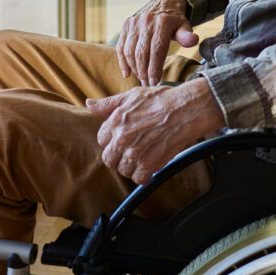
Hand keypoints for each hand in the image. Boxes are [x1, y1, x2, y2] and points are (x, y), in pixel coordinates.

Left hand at [88, 78, 224, 182]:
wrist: (187, 109)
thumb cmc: (162, 99)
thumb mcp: (132, 95)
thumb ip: (108, 104)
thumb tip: (89, 104)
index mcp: (115, 121)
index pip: (102, 140)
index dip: (112, 140)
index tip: (123, 139)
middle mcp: (122, 139)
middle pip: (109, 159)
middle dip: (118, 156)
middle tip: (132, 151)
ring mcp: (135, 153)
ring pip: (123, 170)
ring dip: (131, 166)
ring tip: (143, 157)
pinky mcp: (150, 163)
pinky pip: (138, 178)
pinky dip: (144, 175)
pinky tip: (150, 166)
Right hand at [116, 0, 197, 85]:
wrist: (163, 1)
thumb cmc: (175, 20)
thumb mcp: (184, 25)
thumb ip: (187, 35)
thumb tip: (193, 40)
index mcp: (162, 22)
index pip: (157, 49)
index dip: (154, 68)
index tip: (155, 82)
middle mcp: (145, 21)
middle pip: (141, 52)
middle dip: (144, 72)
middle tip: (148, 84)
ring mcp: (134, 23)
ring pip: (130, 51)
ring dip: (134, 68)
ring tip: (141, 79)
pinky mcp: (126, 26)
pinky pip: (121, 46)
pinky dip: (122, 61)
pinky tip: (127, 73)